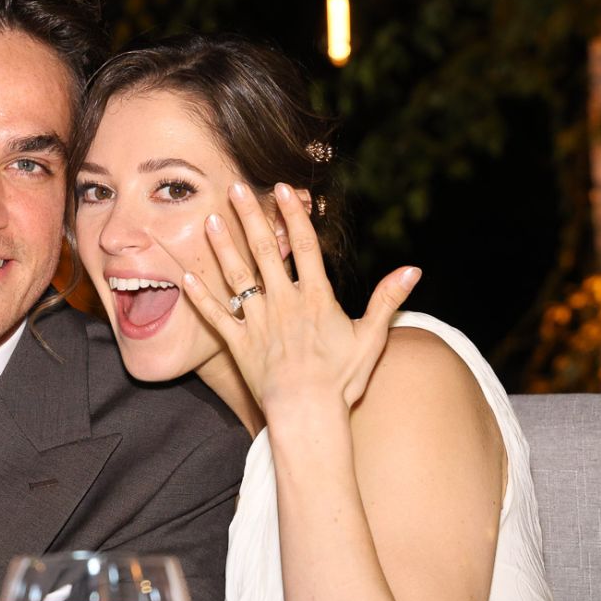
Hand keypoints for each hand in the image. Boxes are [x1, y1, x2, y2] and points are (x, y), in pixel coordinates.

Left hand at [180, 182, 420, 415]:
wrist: (308, 413)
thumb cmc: (342, 380)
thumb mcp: (371, 338)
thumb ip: (387, 301)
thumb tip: (413, 270)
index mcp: (315, 298)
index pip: (304, 246)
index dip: (294, 215)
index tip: (283, 188)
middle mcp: (284, 303)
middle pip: (265, 251)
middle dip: (251, 217)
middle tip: (236, 187)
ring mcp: (259, 322)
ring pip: (237, 277)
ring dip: (223, 247)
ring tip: (210, 220)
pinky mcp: (239, 343)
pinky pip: (217, 317)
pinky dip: (201, 298)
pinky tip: (186, 278)